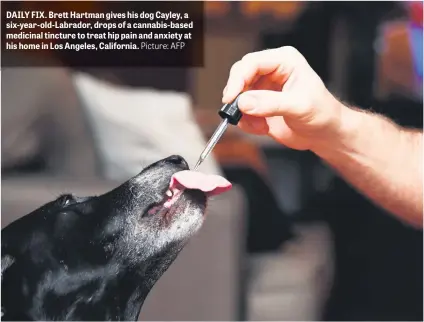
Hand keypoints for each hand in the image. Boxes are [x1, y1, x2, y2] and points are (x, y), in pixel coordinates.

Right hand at [222, 46, 344, 151]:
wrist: (325, 134)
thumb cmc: (322, 113)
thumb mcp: (299, 106)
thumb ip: (270, 103)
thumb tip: (243, 102)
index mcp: (285, 61)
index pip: (252, 62)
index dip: (238, 79)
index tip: (231, 97)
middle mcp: (271, 71)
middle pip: (240, 76)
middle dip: (238, 97)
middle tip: (238, 114)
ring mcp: (263, 88)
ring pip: (238, 96)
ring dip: (244, 114)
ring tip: (260, 125)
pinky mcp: (258, 104)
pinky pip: (241, 111)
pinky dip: (247, 122)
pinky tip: (262, 128)